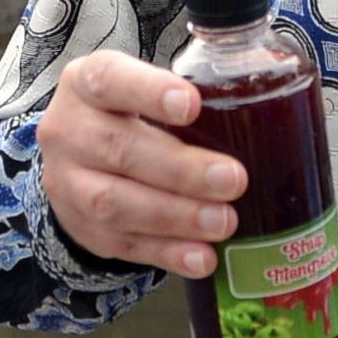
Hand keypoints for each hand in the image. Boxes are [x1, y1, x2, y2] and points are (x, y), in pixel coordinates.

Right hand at [35, 48, 244, 277]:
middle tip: (233, 179)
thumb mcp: (139, 88)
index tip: (192, 105)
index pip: (110, 80)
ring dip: (175, 216)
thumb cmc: (124, 115)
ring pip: (114, 203)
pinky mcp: (81, 227)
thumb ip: (186, 93)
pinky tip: (202, 257)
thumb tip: (270, 109)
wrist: (74, 158)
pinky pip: (122, 244)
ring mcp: (67, 183)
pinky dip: (166, 253)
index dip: (149, 92)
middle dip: (180, 169)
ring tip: (224, 222)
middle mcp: (67, 130)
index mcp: (84, 83)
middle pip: (117, 148)